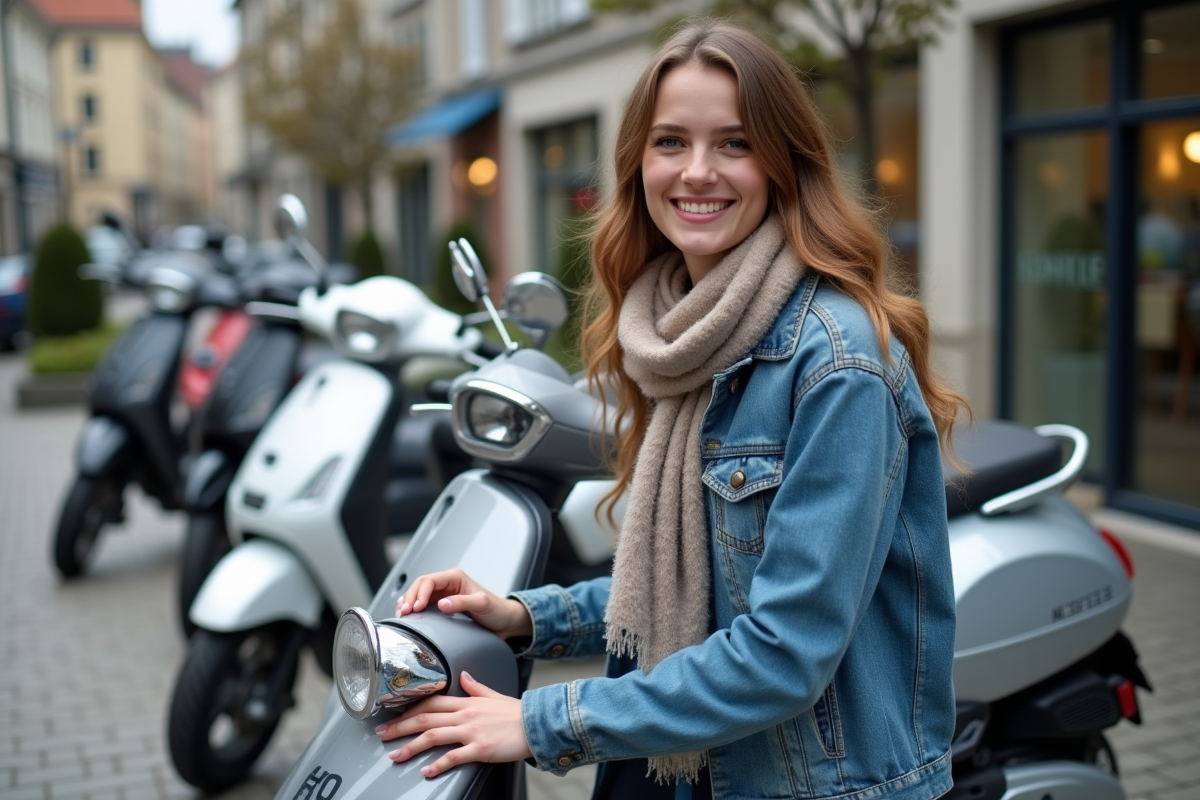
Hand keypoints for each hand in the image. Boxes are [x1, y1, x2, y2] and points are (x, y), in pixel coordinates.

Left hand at [377, 671, 531, 777]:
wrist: (537, 724)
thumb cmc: (517, 713)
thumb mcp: (494, 695)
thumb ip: (476, 687)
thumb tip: (464, 676)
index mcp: (467, 701)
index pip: (432, 701)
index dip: (410, 709)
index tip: (395, 715)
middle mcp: (465, 714)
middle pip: (425, 718)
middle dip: (400, 727)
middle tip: (382, 734)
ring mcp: (471, 731)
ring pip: (433, 736)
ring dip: (411, 746)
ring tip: (395, 755)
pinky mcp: (480, 749)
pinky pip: (453, 756)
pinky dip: (437, 764)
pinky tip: (426, 771)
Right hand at [396, 568, 531, 640]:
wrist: (505, 622)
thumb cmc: (497, 610)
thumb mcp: (483, 604)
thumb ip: (463, 602)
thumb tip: (441, 603)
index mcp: (455, 578)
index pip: (429, 580)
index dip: (419, 593)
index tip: (416, 608)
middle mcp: (447, 584)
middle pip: (420, 586)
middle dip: (410, 598)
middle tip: (404, 613)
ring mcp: (443, 595)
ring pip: (418, 594)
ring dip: (408, 603)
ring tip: (402, 615)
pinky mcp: (441, 607)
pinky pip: (422, 605)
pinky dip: (413, 609)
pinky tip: (408, 617)